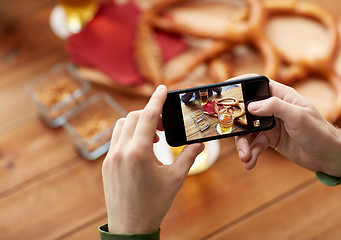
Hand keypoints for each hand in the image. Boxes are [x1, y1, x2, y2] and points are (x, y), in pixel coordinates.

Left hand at [102, 85, 203, 233]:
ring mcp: (111, 157)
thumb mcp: (175, 179)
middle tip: (164, 125)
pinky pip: (117, 139)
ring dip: (138, 124)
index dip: (156, 99)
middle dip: (150, 114)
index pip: (148, 115)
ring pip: (122, 126)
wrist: (130, 226)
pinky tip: (142, 150)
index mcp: (139, 152)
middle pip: (134, 117)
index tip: (162, 88)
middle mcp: (122, 151)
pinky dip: (129, 135)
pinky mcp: (107, 164)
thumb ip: (188, 157)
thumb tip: (199, 145)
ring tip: (154, 138)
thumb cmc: (154, 204)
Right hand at [235, 79, 340, 176]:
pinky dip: (251, 153)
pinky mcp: (270, 138)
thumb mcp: (298, 116)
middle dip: (236, 124)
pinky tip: (250, 162)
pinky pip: (255, 144)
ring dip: (243, 144)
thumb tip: (251, 106)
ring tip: (245, 156)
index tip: (223, 90)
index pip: (256, 83)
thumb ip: (275, 107)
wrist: (328, 156)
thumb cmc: (319, 131)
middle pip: (245, 111)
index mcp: (281, 95)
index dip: (239, 84)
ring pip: (247, 131)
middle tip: (227, 133)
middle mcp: (273, 108)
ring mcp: (270, 124)